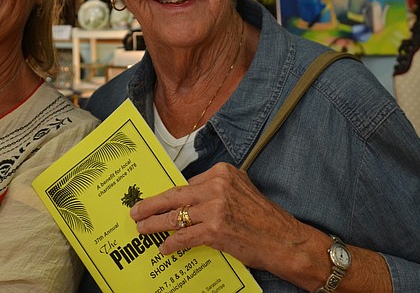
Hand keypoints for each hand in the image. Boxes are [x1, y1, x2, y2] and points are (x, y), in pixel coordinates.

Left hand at [129, 162, 313, 270]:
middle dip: (151, 204)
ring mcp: (215, 208)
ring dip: (155, 224)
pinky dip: (171, 243)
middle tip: (135, 211)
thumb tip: (188, 198)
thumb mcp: (241, 188)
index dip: (168, 196)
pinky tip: (164, 247)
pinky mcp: (214, 230)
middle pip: (175, 195)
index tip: (155, 200)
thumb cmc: (263, 217)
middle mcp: (217, 186)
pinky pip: (184, 236)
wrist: (283, 240)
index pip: (186, 184)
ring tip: (142, 229)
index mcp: (222, 172)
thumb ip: (216, 188)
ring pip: (175, 216)